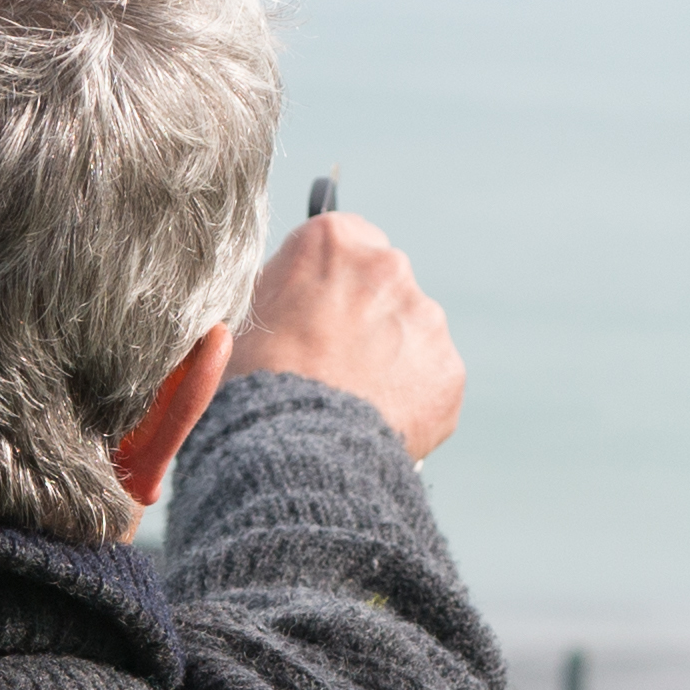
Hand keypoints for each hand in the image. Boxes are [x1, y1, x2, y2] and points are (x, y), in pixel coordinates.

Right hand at [230, 208, 462, 460]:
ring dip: (389, 358)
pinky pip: (429, 380)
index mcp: (333, 241)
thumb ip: (280, 289)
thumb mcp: (242, 316)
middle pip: (382, 286)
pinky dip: (410, 398)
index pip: (345, 242)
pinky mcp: (448, 369)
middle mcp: (388, 267)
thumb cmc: (253, 382)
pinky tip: (374, 420)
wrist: (294, 448)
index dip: (329, 281)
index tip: (316, 312)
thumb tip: (291, 292)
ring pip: (410, 333)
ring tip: (350, 401)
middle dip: (364, 318)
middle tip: (331, 363)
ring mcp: (425, 318)